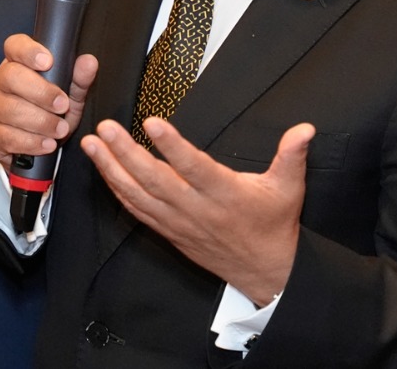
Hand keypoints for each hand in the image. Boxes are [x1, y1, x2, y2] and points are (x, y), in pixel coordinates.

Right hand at [0, 34, 98, 168]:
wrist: (36, 144)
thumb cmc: (51, 110)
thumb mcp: (69, 93)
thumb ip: (79, 78)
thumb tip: (89, 62)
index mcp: (18, 63)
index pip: (15, 46)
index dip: (29, 51)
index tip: (48, 62)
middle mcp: (1, 81)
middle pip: (10, 76)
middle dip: (40, 92)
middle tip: (63, 105)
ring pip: (9, 109)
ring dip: (40, 121)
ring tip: (60, 129)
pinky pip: (7, 136)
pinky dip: (31, 142)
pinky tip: (47, 144)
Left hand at [80, 117, 314, 306]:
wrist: (266, 272)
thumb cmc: (274, 226)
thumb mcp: (289, 189)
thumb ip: (292, 156)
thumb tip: (304, 129)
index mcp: (225, 194)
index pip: (194, 168)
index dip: (172, 146)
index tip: (152, 123)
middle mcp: (197, 209)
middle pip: (155, 181)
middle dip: (126, 154)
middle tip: (106, 129)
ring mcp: (179, 222)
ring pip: (139, 196)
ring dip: (112, 170)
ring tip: (92, 145)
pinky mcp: (169, 231)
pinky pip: (137, 211)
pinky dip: (117, 191)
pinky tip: (104, 171)